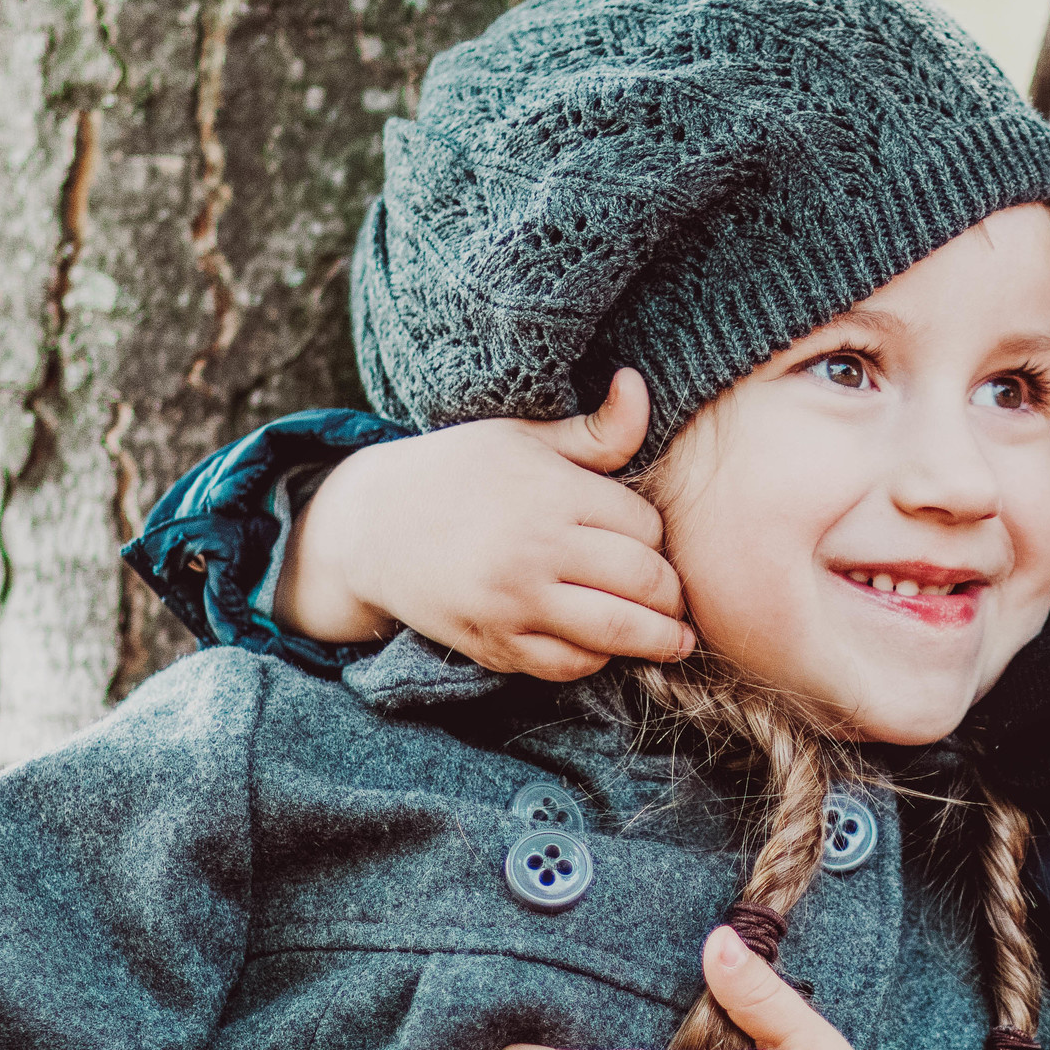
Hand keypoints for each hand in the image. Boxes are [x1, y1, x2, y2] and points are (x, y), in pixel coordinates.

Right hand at [277, 369, 697, 678]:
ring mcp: (514, 602)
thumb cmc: (456, 473)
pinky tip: (605, 646)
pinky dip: (597, 659)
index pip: (645, 527)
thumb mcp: (523, 438)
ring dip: (656, 639)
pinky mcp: (495, 643)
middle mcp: (535, 549)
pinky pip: (570, 665)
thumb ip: (595, 430)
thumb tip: (638, 384)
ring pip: (617, 631)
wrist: (369, 527)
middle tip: (680, 599)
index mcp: (550, 493)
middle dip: (671, 594)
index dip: (657, 537)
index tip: (649, 542)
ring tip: (674, 638)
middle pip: (643, 581)